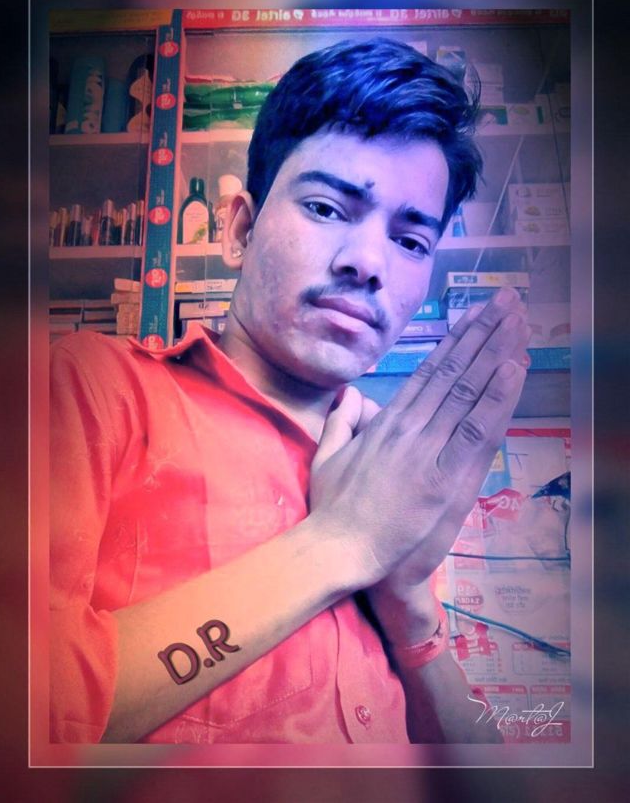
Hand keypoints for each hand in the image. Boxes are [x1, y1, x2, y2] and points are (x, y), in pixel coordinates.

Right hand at [308, 288, 528, 588]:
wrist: (338, 549)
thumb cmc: (334, 509)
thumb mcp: (329, 456)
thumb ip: (342, 422)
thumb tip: (350, 394)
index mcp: (388, 422)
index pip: (429, 372)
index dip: (456, 341)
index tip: (475, 315)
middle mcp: (411, 427)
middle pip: (454, 371)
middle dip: (483, 333)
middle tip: (508, 300)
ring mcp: (429, 450)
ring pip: (468, 391)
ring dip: (496, 353)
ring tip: (519, 321)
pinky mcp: (445, 478)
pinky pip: (477, 431)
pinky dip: (497, 398)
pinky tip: (514, 369)